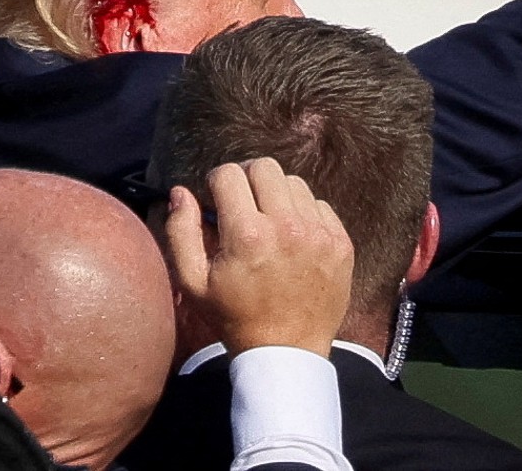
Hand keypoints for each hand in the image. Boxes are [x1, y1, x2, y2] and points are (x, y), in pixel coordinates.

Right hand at [164, 158, 353, 357]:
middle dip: (247, 179)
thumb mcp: (193, 283)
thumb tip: (180, 192)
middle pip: (265, 167)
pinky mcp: (341, 243)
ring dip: (277, 195)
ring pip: (295, 183)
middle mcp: (286, 227)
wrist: (287, 353)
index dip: (216, 183)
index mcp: (247, 235)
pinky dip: (303, 214)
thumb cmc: (235, 318)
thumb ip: (181, 232)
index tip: (217, 201)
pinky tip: (292, 239)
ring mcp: (319, 234)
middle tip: (242, 203)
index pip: (229, 174)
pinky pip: (320, 206)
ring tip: (268, 223)